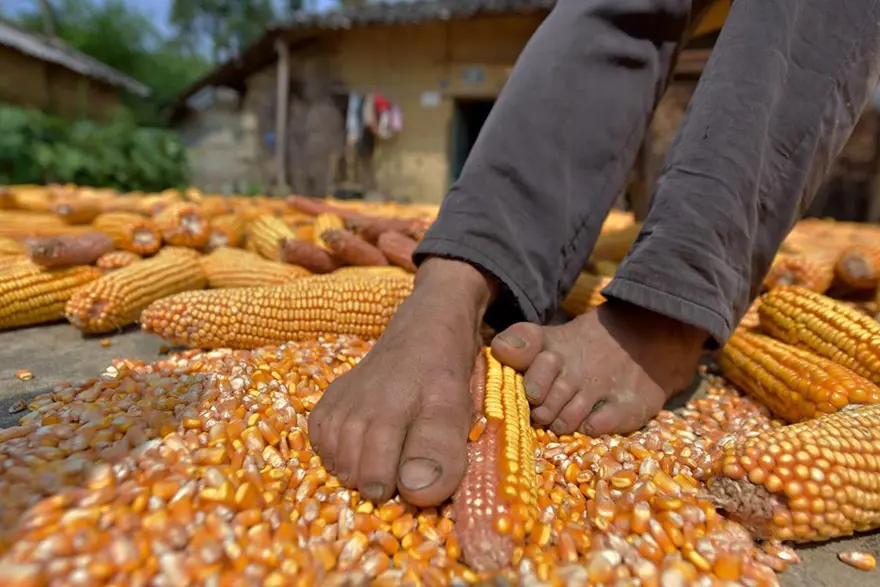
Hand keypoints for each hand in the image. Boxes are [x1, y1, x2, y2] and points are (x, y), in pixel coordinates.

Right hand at [307, 258, 495, 505]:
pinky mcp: (327, 401)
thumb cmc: (444, 377)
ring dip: (358, 468)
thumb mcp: (455, 412)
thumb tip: (414, 493)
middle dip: (378, 480)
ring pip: (335, 463)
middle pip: (353, 475)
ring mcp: (336, 405)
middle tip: (402, 461)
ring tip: (384, 453)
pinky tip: (360, 445)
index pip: (376, 480)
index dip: (399, 490)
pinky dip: (338, 452)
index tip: (413, 481)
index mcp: (388, 414)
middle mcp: (353, 410)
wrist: (423, 331)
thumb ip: (439, 452)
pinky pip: (320, 442)